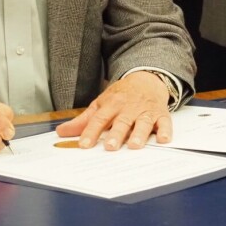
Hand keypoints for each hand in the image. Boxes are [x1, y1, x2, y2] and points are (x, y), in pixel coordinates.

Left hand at [56, 71, 171, 149]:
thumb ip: (83, 120)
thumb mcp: (100, 104)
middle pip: (121, 121)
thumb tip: (61, 132)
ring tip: (135, 145)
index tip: (83, 145)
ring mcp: (145, 111)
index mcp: (111, 105)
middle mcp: (128, 107)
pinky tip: (163, 139)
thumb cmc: (121, 96)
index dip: (91, 132)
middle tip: (109, 146)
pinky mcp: (161, 114)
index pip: (99, 119)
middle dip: (115, 134)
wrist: (146, 79)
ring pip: (142, 122)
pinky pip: (165, 122)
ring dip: (139, 134)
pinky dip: (165, 131)